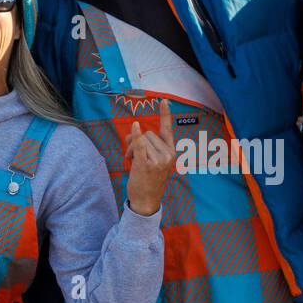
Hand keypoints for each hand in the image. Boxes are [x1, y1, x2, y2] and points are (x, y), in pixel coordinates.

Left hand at [124, 99, 176, 215]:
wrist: (147, 201)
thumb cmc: (148, 181)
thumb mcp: (154, 162)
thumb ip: (148, 145)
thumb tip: (135, 130)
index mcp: (171, 153)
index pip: (168, 130)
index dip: (166, 115)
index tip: (164, 101)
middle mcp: (167, 155)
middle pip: (148, 134)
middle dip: (137, 141)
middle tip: (132, 156)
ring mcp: (158, 160)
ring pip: (141, 140)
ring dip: (131, 147)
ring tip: (131, 161)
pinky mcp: (146, 164)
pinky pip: (140, 145)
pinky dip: (136, 136)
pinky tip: (135, 126)